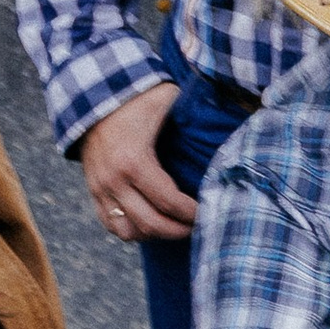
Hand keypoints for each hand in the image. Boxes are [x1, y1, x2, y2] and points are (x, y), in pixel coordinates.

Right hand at [80, 84, 199, 243]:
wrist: (92, 95)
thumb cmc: (136, 97)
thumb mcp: (167, 98)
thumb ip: (196, 108)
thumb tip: (237, 106)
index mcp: (134, 161)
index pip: (169, 203)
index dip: (191, 213)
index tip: (206, 211)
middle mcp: (114, 180)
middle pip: (150, 224)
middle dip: (178, 230)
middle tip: (195, 226)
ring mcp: (100, 188)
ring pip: (128, 231)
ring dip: (153, 234)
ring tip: (172, 225)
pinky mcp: (92, 190)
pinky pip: (111, 224)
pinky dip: (131, 229)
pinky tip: (149, 222)